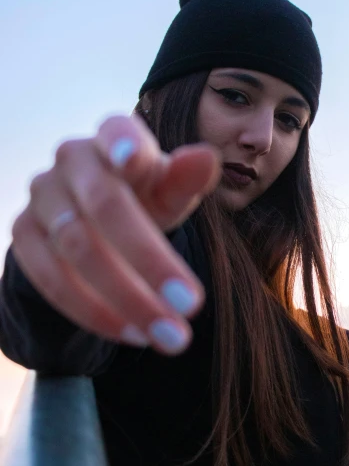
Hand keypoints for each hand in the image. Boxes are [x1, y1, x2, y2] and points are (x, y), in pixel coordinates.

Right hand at [11, 114, 221, 354]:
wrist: (93, 222)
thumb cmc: (144, 197)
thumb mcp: (169, 191)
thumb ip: (185, 179)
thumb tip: (207, 157)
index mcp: (112, 137)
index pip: (117, 131)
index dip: (123, 143)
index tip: (135, 160)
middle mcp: (71, 160)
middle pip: (105, 206)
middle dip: (150, 259)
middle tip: (192, 306)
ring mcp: (42, 196)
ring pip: (77, 248)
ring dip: (125, 298)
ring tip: (168, 334)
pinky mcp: (23, 234)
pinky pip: (49, 277)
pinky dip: (92, 310)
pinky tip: (130, 332)